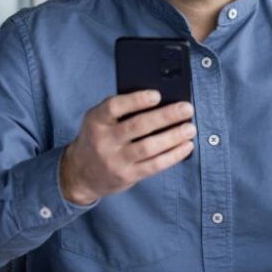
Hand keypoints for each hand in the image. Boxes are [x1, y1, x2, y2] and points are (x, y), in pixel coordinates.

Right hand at [59, 90, 195, 205]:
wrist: (80, 173)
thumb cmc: (98, 138)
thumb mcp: (99, 120)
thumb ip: (121, 110)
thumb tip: (161, 100)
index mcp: (96, 121)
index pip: (114, 107)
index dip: (136, 100)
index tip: (157, 95)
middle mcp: (104, 141)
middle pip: (138, 126)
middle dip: (166, 116)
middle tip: (187, 109)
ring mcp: (115, 160)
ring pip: (149, 147)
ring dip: (173, 137)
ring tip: (190, 128)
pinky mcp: (127, 176)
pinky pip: (154, 165)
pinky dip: (173, 155)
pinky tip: (186, 146)